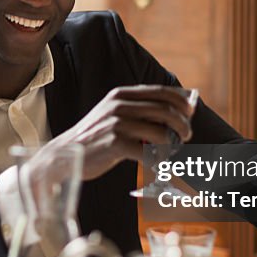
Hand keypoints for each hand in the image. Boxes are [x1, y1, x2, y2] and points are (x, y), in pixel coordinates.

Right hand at [31, 85, 195, 181]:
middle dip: (182, 125)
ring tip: (172, 152)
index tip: (190, 113)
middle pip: (165, 111)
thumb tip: (174, 114)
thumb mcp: (112, 115)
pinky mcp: (115, 144)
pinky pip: (149, 153)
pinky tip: (158, 163)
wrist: (65, 154)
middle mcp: (119, 106)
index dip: (181, 102)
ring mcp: (116, 124)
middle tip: (186, 136)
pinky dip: (158, 160)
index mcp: (121, 95)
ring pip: (161, 133)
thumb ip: (137, 111)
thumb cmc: (95, 138)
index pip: (161, 92)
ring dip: (173, 145)